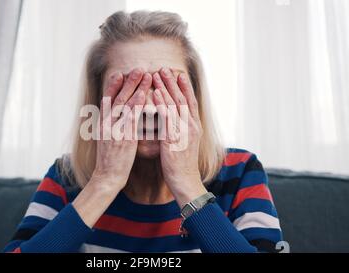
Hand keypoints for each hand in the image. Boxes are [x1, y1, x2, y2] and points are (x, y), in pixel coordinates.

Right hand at [91, 68, 151, 190]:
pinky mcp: (124, 137)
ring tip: (147, 75)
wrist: (107, 177)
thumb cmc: (109, 160)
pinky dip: (138, 104)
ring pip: (126, 104)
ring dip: (137, 87)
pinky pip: (132, 117)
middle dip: (128, 81)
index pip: (107, 99)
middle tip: (139, 68)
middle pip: (118, 97)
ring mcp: (114, 129)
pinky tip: (146, 95)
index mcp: (101, 123)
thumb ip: (110, 126)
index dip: (113, 85)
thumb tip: (115, 116)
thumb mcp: (105, 139)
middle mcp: (106, 123)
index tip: (120, 73)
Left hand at [152, 68, 206, 207]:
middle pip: (182, 98)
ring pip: (175, 104)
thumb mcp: (183, 143)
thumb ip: (179, 130)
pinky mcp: (175, 138)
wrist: (185, 180)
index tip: (178, 74)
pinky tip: (154, 93)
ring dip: (165, 88)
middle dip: (173, 82)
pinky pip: (167, 117)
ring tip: (157, 74)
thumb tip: (172, 121)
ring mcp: (185, 131)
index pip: (189, 101)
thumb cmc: (180, 164)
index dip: (184, 87)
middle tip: (165, 68)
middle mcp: (192, 125)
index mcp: (194, 126)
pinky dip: (161, 103)